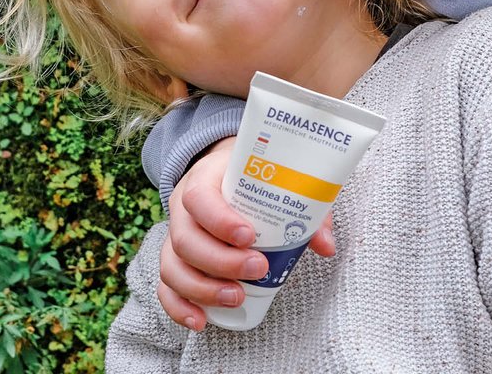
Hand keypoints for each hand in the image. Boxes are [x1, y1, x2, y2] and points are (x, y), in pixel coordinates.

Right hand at [157, 136, 335, 329]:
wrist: (223, 171)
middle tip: (257, 269)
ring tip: (237, 297)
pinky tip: (201, 320)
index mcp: (205, 179)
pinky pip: (165, 286)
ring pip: (172, 266)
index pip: (200, 198)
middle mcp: (183, 208)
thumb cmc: (252, 179)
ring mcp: (175, 234)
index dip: (220, 220)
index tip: (249, 236)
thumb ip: (301, 208)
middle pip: (186, 238)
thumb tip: (326, 245)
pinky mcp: (174, 259)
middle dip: (221, 261)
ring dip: (203, 288)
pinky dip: (180, 307)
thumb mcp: (274, 180)